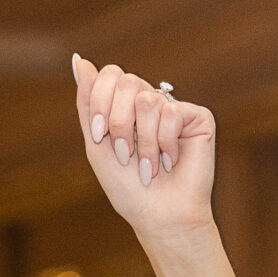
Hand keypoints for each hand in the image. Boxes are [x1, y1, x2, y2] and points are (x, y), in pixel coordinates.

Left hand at [73, 55, 218, 243]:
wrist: (159, 216)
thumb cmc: (128, 188)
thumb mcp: (97, 144)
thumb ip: (88, 102)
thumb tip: (79, 59)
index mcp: (125, 105)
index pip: (109, 75)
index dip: (100, 103)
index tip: (100, 135)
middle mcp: (150, 101)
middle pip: (127, 82)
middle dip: (119, 123)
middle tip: (125, 155)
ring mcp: (175, 107)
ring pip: (148, 101)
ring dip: (143, 141)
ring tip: (150, 165)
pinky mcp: (198, 117)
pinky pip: (172, 113)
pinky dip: (165, 143)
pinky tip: (171, 161)